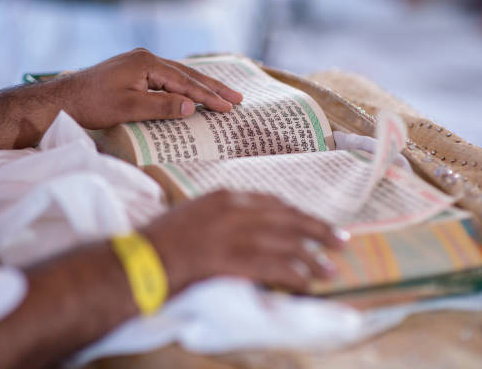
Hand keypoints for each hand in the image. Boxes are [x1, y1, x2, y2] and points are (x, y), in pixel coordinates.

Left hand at [62, 48, 242, 128]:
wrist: (65, 99)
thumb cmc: (94, 104)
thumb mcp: (130, 108)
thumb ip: (162, 106)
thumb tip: (192, 107)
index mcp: (147, 63)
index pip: (185, 82)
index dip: (209, 96)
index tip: (229, 106)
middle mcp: (146, 58)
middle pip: (187, 74)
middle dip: (213, 87)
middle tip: (237, 97)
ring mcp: (140, 64)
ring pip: (178, 75)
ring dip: (200, 86)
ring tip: (223, 95)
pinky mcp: (134, 72)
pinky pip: (166, 78)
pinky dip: (184, 86)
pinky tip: (193, 92)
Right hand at [141, 190, 348, 292]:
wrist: (141, 260)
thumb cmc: (162, 241)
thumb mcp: (194, 215)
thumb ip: (223, 216)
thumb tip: (249, 229)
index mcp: (225, 197)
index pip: (273, 203)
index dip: (298, 214)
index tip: (314, 223)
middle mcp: (235, 211)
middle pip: (287, 219)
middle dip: (317, 230)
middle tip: (341, 240)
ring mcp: (234, 234)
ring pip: (286, 244)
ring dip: (312, 258)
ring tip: (329, 270)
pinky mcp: (232, 259)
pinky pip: (274, 267)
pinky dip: (295, 275)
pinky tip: (307, 284)